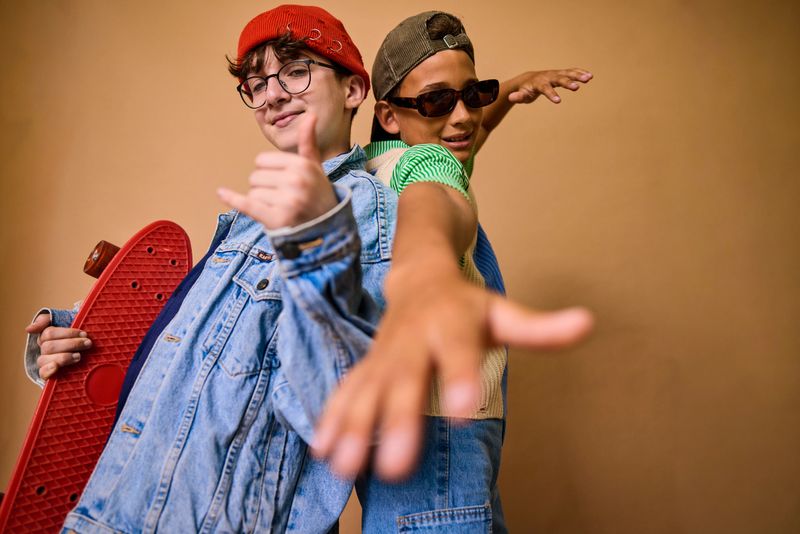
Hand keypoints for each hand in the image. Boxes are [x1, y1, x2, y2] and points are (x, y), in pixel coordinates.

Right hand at [26, 313, 91, 379]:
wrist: (87, 347)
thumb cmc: (77, 334)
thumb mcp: (65, 320)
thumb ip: (45, 320)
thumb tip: (28, 329)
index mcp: (46, 337)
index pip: (49, 333)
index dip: (67, 333)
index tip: (84, 334)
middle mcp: (45, 349)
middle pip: (49, 347)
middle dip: (71, 344)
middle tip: (87, 343)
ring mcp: (47, 362)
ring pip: (44, 359)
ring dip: (63, 357)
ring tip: (79, 356)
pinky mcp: (51, 374)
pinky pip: (42, 374)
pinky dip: (47, 371)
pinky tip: (56, 367)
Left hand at [217, 112, 337, 228]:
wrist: (328, 230)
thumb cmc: (317, 195)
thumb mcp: (315, 167)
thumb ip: (308, 142)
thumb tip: (311, 115)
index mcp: (302, 165)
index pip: (262, 160)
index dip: (268, 171)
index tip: (283, 181)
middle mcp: (295, 181)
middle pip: (255, 177)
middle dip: (264, 187)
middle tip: (284, 198)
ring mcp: (287, 201)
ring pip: (253, 193)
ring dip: (262, 202)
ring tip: (282, 208)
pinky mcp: (277, 219)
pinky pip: (248, 205)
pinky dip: (233, 199)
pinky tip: (221, 193)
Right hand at [311, 267, 593, 480]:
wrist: (419, 277)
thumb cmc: (466, 305)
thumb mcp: (502, 312)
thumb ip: (540, 327)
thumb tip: (587, 323)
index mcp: (452, 324)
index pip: (460, 351)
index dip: (461, 377)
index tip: (465, 409)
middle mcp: (414, 339)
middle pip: (406, 379)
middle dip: (398, 420)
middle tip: (398, 465)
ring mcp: (385, 354)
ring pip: (368, 390)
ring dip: (355, 427)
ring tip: (347, 466)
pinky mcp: (367, 366)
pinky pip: (347, 391)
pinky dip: (333, 419)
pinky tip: (324, 450)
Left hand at [508, 68, 592, 103]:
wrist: (529, 79)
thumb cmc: (525, 90)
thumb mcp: (520, 95)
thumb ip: (517, 97)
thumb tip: (511, 98)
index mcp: (539, 83)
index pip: (545, 88)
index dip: (551, 94)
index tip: (558, 102)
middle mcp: (548, 76)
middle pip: (559, 79)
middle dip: (567, 83)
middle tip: (577, 88)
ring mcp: (555, 74)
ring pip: (567, 73)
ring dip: (578, 75)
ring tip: (589, 78)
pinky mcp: (561, 73)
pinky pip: (571, 72)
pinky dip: (580, 73)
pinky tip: (590, 76)